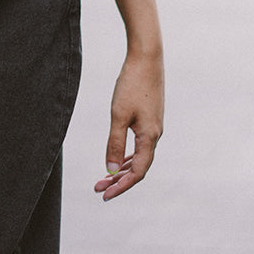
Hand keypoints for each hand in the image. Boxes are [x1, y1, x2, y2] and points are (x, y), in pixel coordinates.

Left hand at [94, 49, 163, 200]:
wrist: (147, 58)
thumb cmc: (131, 85)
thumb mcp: (118, 115)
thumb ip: (114, 143)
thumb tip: (109, 169)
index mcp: (150, 137)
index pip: (137, 172)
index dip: (121, 186)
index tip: (105, 195)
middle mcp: (155, 135)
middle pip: (138, 167)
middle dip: (118, 180)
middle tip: (98, 188)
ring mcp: (154, 126)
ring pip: (139, 156)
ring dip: (121, 168)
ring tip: (104, 178)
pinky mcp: (150, 118)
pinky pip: (140, 145)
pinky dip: (127, 155)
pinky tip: (117, 158)